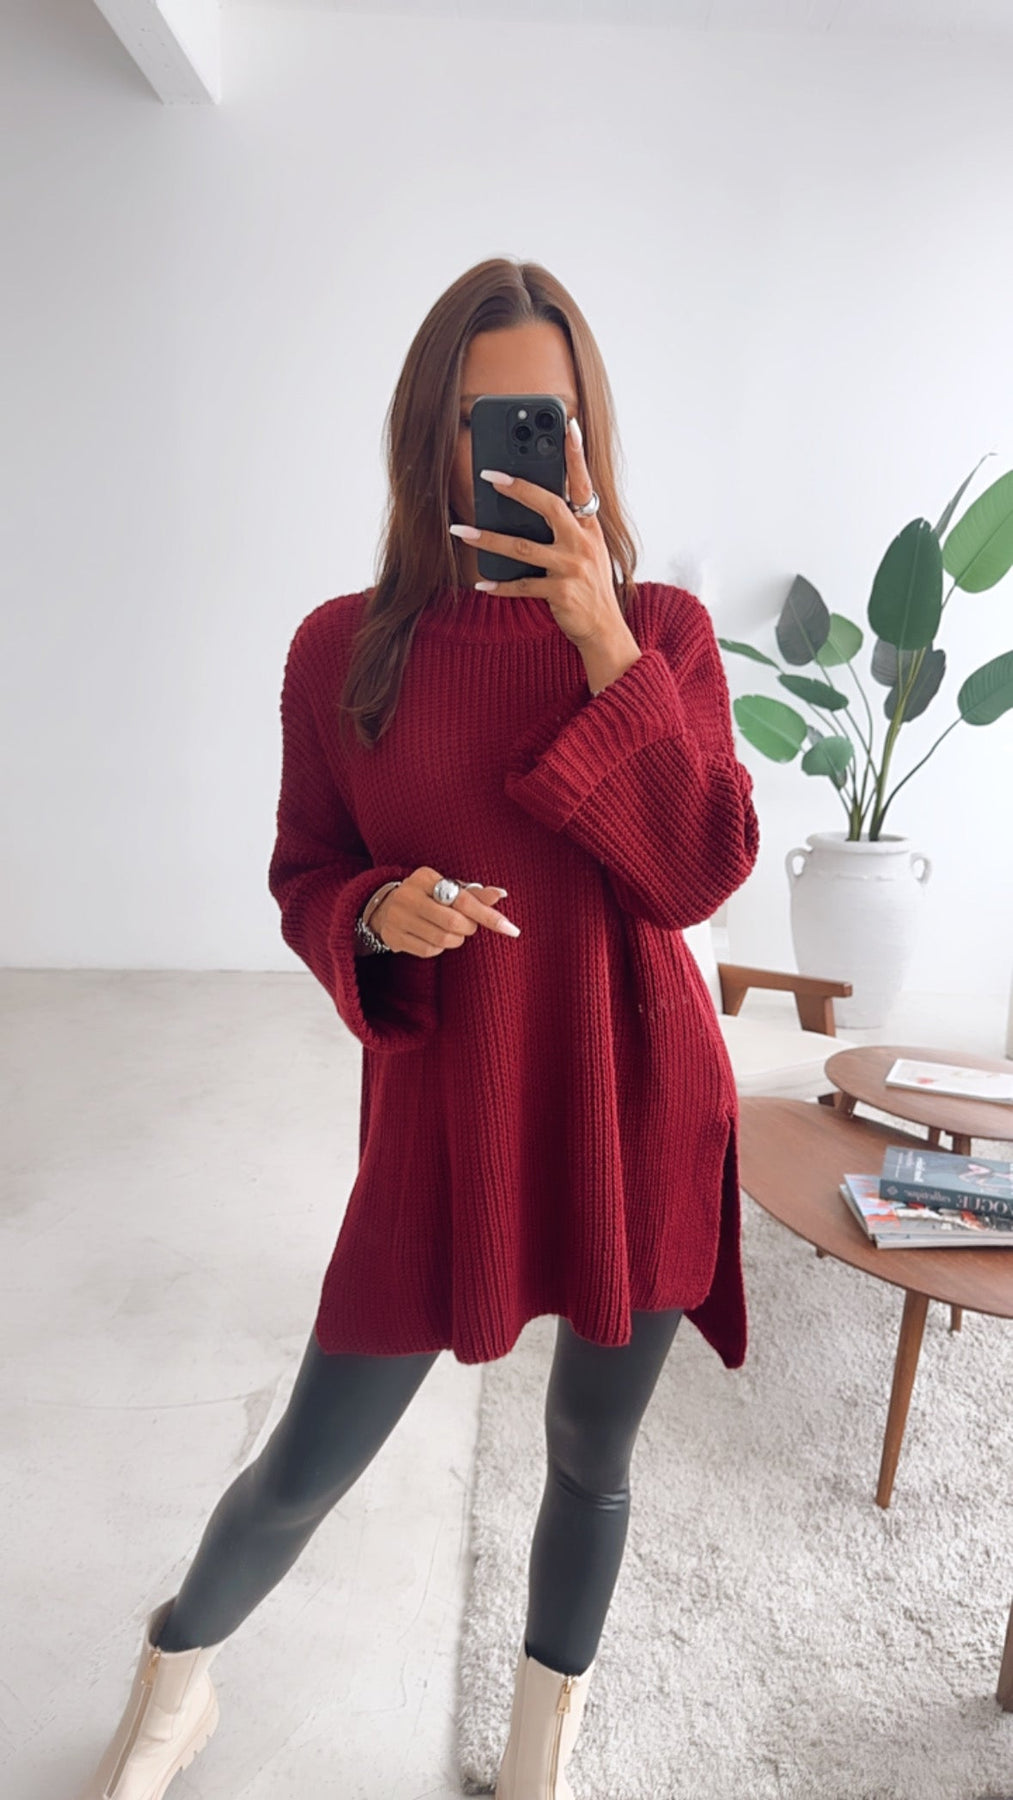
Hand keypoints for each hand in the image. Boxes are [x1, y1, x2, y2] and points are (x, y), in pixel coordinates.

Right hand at [371, 867, 520, 958]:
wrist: (386, 907)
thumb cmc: (428, 896)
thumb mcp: (448, 888)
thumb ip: (474, 893)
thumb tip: (500, 894)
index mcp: (424, 877)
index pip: (463, 899)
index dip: (489, 916)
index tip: (512, 930)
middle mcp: (408, 895)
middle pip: (454, 923)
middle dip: (469, 927)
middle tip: (468, 924)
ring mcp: (398, 917)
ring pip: (443, 940)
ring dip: (456, 939)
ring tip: (452, 930)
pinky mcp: (394, 937)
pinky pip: (429, 951)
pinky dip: (439, 948)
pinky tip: (434, 937)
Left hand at [449, 418, 624, 648]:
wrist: (604, 630)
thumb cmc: (588, 587)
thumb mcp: (585, 550)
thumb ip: (565, 527)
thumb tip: (528, 504)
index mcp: (589, 527)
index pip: (583, 483)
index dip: (576, 454)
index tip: (569, 424)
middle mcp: (583, 543)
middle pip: (549, 506)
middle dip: (518, 488)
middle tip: (489, 475)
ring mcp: (572, 568)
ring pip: (523, 547)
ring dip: (488, 539)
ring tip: (460, 531)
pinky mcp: (561, 593)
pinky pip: (523, 585)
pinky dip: (500, 585)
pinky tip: (481, 582)